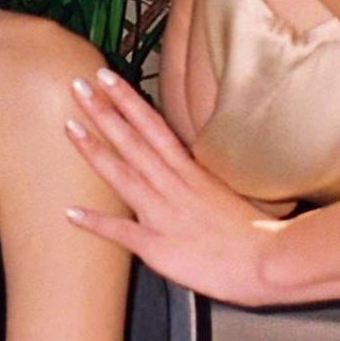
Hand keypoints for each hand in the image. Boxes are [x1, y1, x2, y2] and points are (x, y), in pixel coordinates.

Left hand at [63, 70, 288, 304]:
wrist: (270, 261)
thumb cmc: (256, 234)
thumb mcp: (227, 194)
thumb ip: (201, 181)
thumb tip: (187, 172)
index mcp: (191, 173)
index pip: (154, 127)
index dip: (128, 101)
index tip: (107, 78)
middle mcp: (173, 186)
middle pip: (133, 141)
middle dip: (104, 112)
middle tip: (79, 85)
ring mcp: (162, 213)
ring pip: (123, 174)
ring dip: (94, 150)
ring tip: (69, 126)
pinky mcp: (158, 246)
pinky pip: (122, 232)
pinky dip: (95, 223)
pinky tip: (72, 212)